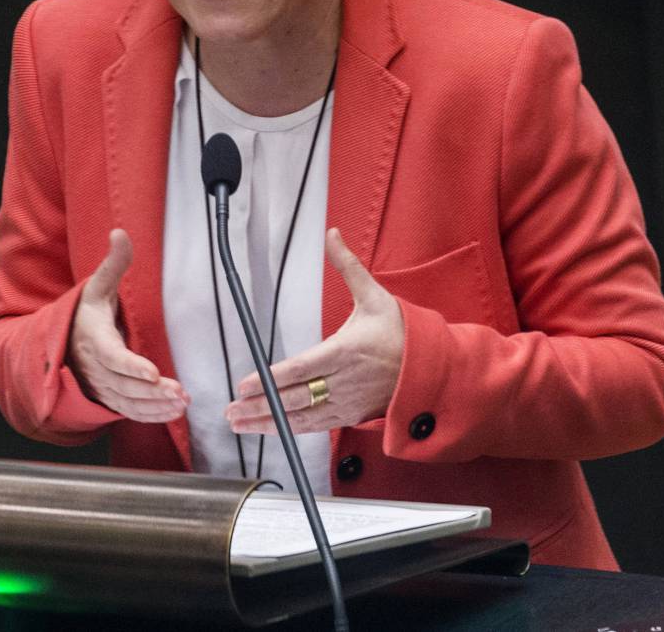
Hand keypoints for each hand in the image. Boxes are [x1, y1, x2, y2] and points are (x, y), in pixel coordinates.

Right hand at [68, 229, 189, 422]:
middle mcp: (95, 367)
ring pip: (127, 402)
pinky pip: (127, 411)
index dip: (132, 367)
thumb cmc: (85, 313)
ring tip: (181, 404)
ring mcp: (100, 386)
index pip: (112, 357)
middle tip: (181, 393)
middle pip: (124, 385)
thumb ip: (113, 263)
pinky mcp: (107, 397)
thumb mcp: (97, 286)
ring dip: (155, 407)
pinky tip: (172, 413)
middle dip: (153, 392)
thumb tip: (120, 233)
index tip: (154, 374)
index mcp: (94, 339)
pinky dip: (149, 415)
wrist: (60, 341)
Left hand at [226, 228, 404, 434]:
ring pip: (303, 417)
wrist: (432, 367)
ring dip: (270, 423)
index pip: (300, 368)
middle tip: (231, 410)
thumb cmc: (402, 331)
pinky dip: (292, 429)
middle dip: (260, 406)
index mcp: (346, 351)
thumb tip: (332, 234)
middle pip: (296, 398)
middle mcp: (345, 381)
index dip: (270, 379)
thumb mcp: (375, 295)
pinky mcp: (352, 415)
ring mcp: (348, 402)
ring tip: (240, 424)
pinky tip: (271, 429)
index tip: (244, 384)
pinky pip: (318, 426)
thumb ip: (348, 266)